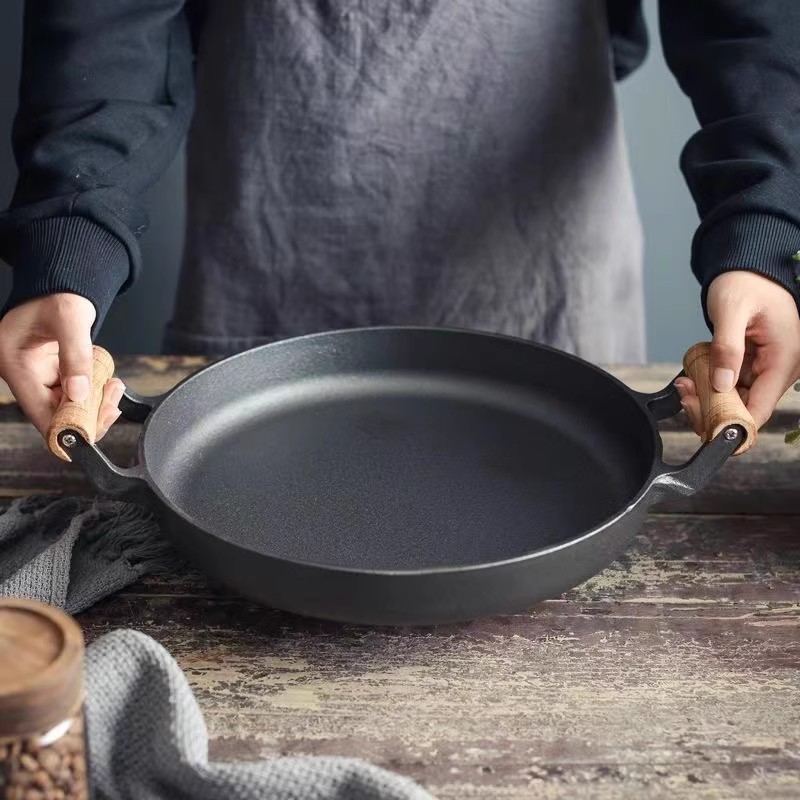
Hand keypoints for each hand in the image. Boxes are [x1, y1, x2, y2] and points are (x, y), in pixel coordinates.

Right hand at [0, 293, 124, 439]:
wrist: (62, 282)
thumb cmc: (58, 293)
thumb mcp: (70, 318)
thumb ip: (75, 356)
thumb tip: (79, 393)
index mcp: (13, 363)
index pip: (38, 412)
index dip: (66, 426)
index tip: (93, 427)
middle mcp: (22, 373)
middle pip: (54, 413)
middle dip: (87, 413)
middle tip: (112, 402)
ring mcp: (37, 374)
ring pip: (67, 406)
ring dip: (93, 403)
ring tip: (113, 388)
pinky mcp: (52, 373)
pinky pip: (74, 394)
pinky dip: (93, 392)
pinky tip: (108, 382)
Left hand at [676, 271, 799, 435]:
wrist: (749, 269)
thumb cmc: (745, 282)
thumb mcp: (731, 310)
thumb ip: (726, 348)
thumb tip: (721, 385)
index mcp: (785, 359)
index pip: (759, 409)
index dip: (730, 422)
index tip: (700, 419)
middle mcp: (781, 369)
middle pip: (746, 410)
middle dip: (712, 409)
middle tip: (684, 393)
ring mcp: (768, 370)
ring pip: (736, 401)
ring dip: (708, 399)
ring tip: (685, 384)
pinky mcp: (754, 367)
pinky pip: (731, 388)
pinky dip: (711, 387)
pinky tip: (693, 377)